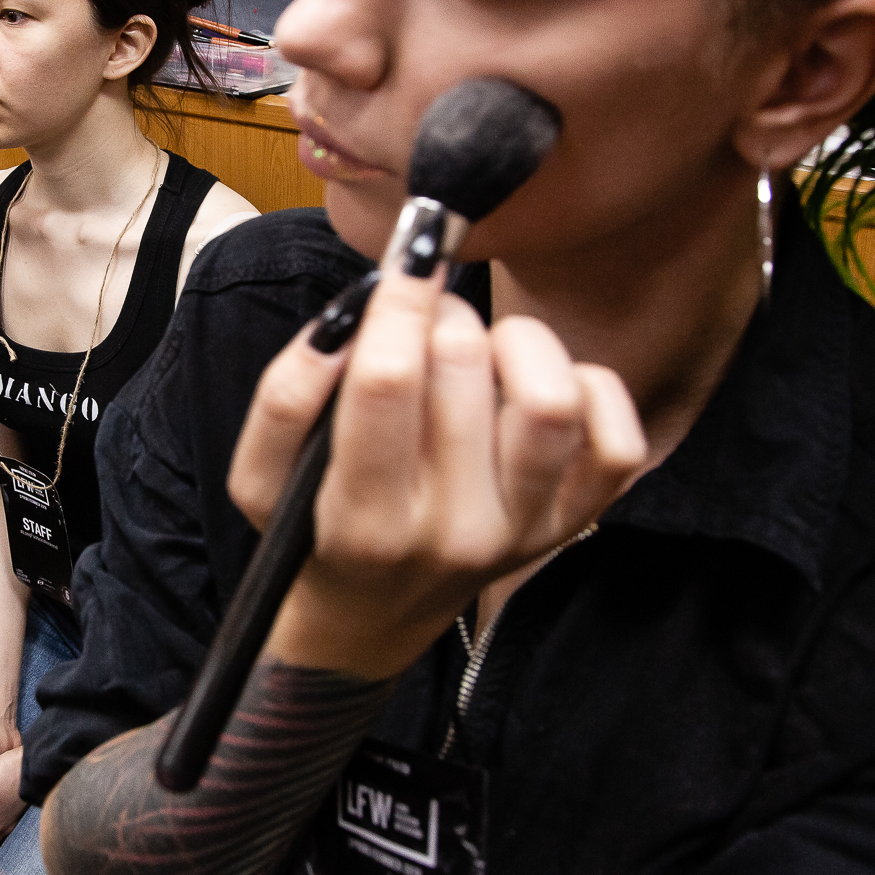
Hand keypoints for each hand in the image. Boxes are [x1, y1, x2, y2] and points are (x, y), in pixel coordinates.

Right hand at [227, 263, 645, 679]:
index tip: (404, 256)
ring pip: (551, 400)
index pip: (389, 383)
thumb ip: (286, 396)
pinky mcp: (576, 521)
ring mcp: (525, 530)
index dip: (397, 300)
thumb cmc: (310, 530)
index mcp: (367, 523)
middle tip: (420, 313)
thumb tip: (345, 320)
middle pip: (465, 370)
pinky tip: (532, 385)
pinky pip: (616, 438)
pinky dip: (587, 388)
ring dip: (514, 343)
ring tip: (478, 350)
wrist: (371, 617)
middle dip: (438, 312)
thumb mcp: (258, 478)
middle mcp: (455, 532)